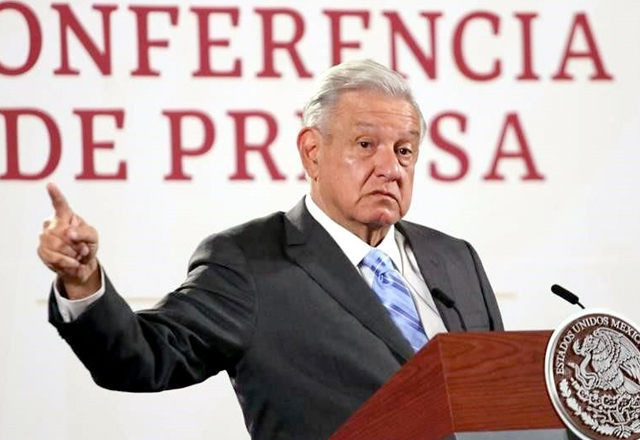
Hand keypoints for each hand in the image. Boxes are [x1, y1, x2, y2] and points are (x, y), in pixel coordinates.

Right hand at [38, 183, 100, 298]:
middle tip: (83, 249)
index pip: (60, 204)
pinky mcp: (41, 250)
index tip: (50, 185)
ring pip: (56, 245)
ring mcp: (45, 237)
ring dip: (72, 254)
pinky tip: (72, 263)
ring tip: (77, 255)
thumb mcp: (93, 237)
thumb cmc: (87, 245)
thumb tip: (69, 232)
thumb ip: (84, 232)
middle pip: (61, 232)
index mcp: (66, 216)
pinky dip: (66, 262)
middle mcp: (52, 223)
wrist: (81, 264)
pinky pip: (52, 256)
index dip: (55, 195)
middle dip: (76, 244)